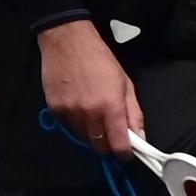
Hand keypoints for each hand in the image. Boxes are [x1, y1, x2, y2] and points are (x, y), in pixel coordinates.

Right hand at [36, 15, 146, 158]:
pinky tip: (78, 108)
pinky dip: (76, 123)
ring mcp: (70, 112)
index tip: (126, 153)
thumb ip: (133, 112)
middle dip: (107, 145)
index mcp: (111, 106)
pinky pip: (68, 126)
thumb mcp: (125, 83)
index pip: (118, 145)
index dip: (124, 153)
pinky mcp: (54, 109)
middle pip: (99, 146)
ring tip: (93, 116)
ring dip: (91, 133)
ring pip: (83, 137)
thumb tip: (140, 138)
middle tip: (110, 134)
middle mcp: (89, 113)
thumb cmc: (101, 59)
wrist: (67, 41)